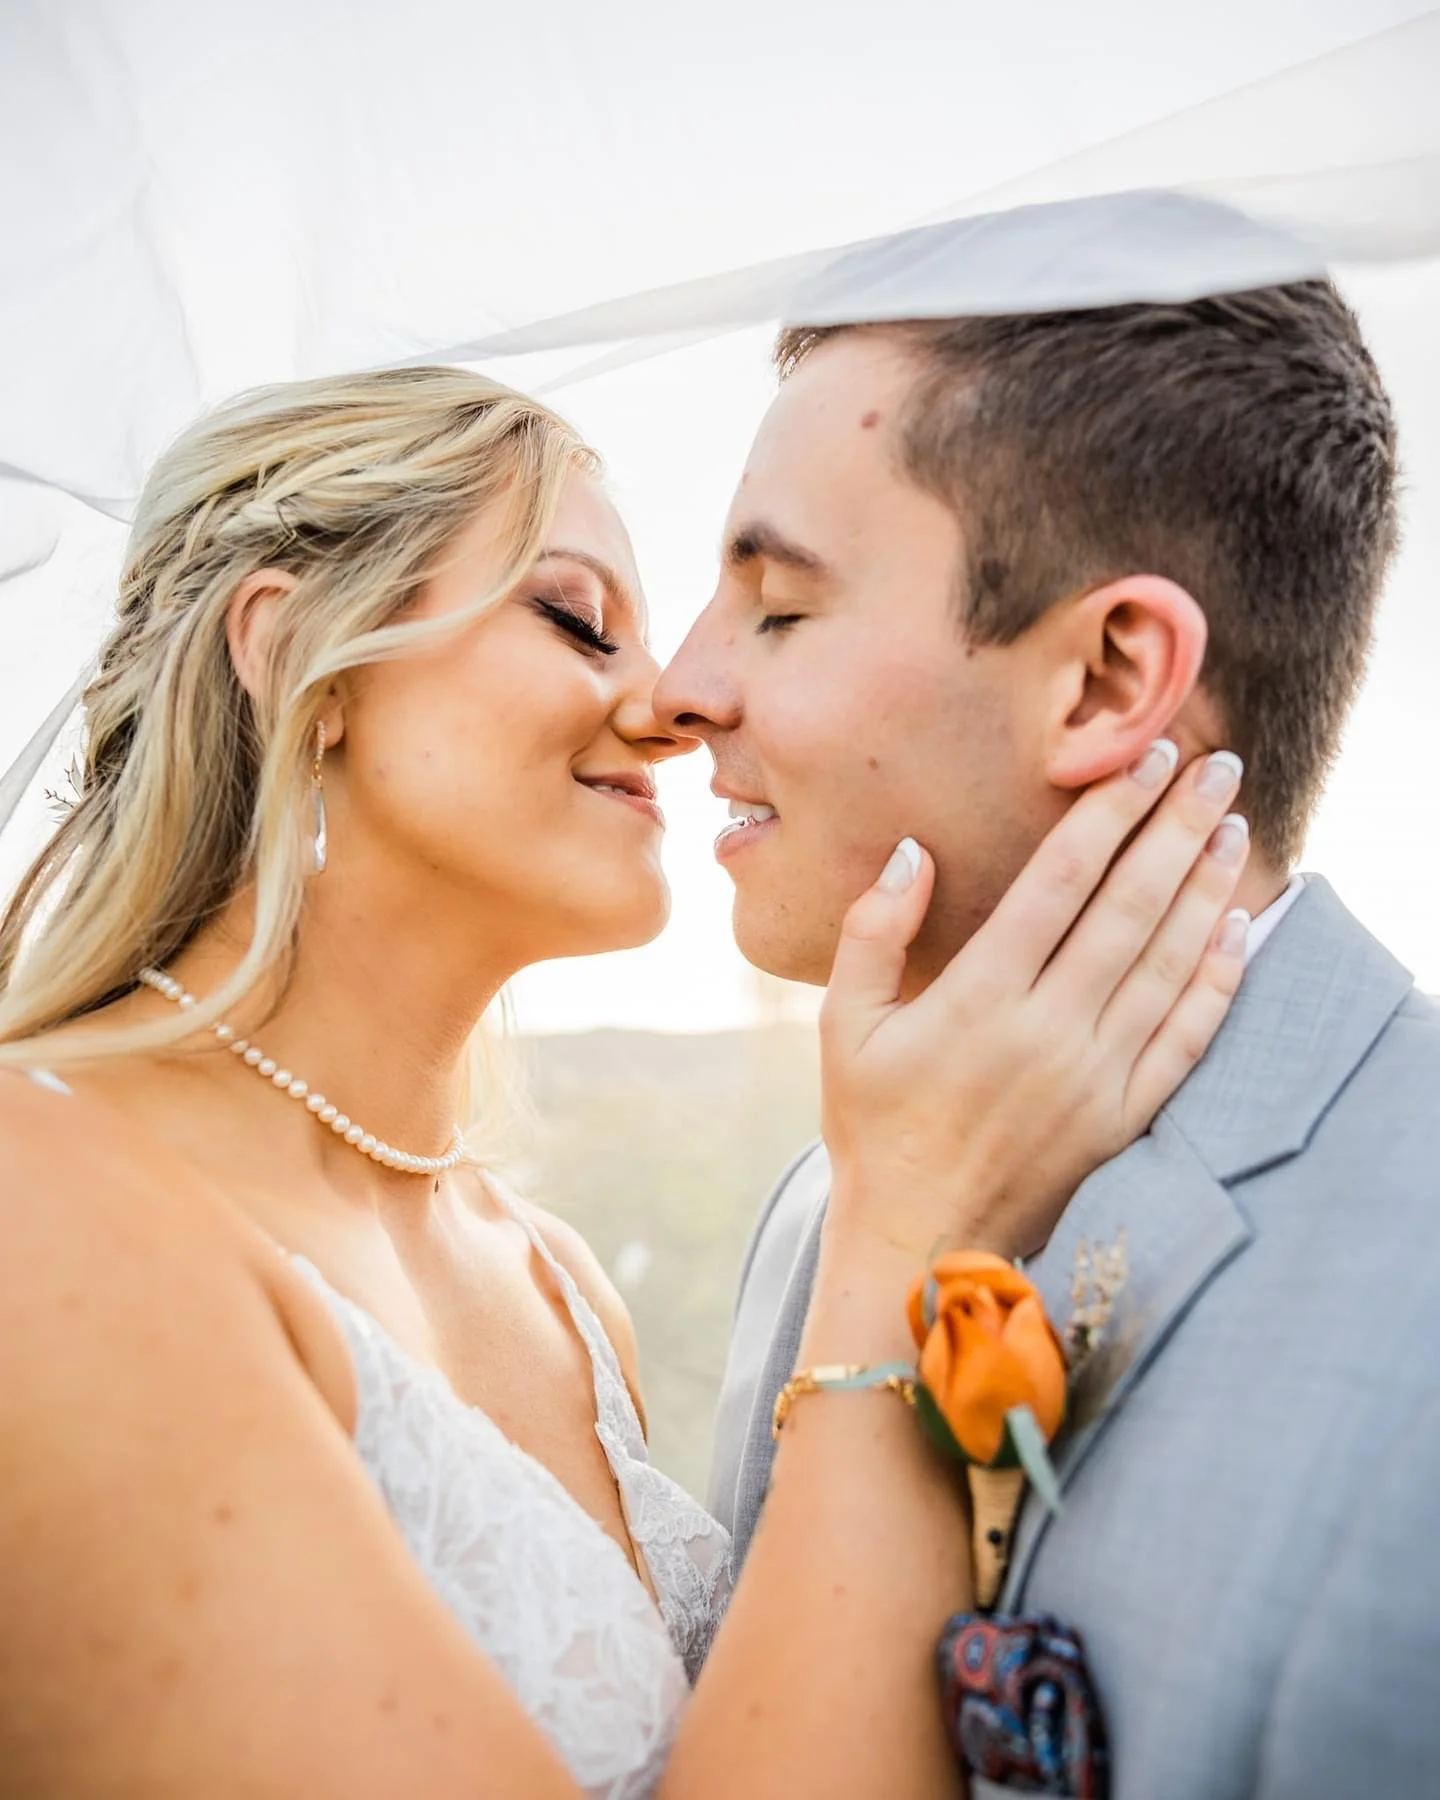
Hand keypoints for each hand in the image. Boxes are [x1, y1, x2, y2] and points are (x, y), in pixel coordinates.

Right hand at [820, 743, 1249, 1265]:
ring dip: (1206, 889)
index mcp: (979, 997)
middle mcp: (1048, 1029)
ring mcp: (1094, 1076)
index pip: (1062, 880)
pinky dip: (1217, 981)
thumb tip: (911, 853)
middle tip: (1216, 768)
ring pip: (1168, 963)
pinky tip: (1237, 932)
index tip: (1145, 759)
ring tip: (1233, 829)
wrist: (919, 1241)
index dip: (1109, 812)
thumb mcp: (843, 1025)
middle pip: (1130, 907)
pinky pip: (1186, 1038)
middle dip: (1176, 828)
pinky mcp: (1122, 1117)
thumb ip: (872, 933)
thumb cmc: (874, 1126)